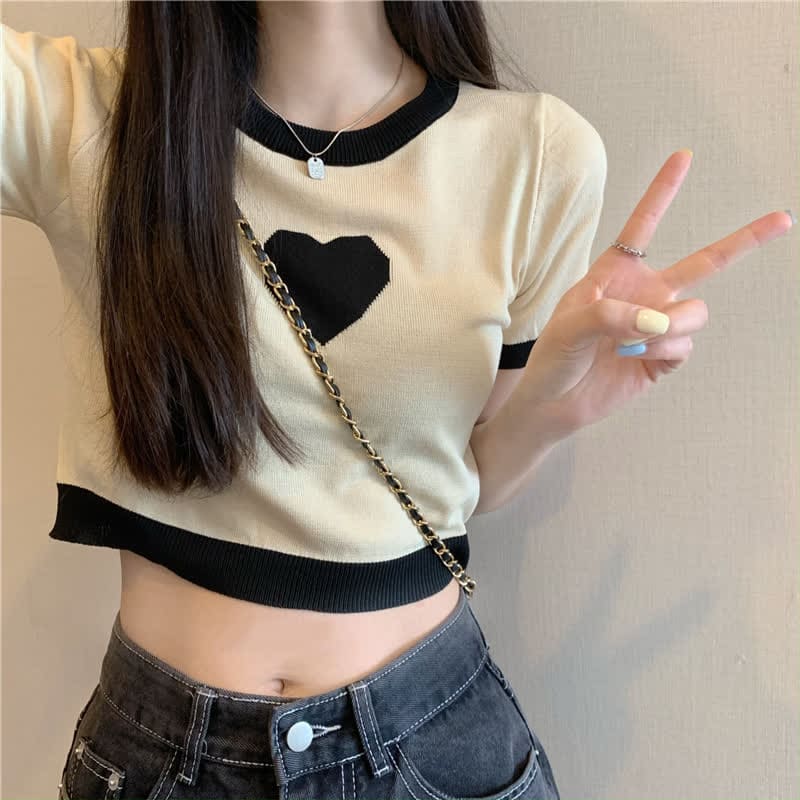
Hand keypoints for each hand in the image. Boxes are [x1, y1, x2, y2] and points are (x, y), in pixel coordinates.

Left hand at [522, 149, 794, 435]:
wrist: (553, 402)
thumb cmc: (553, 357)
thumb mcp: (569, 325)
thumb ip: (612, 314)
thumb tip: (660, 320)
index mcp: (615, 273)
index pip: (643, 226)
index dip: (663, 191)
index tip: (683, 156)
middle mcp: (644, 294)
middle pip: (705, 261)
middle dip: (744, 240)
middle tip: (783, 219)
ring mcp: (658, 325)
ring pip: (696, 311)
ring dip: (670, 325)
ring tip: (633, 341)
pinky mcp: (664, 357)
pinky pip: (685, 345)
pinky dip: (663, 350)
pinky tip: (635, 358)